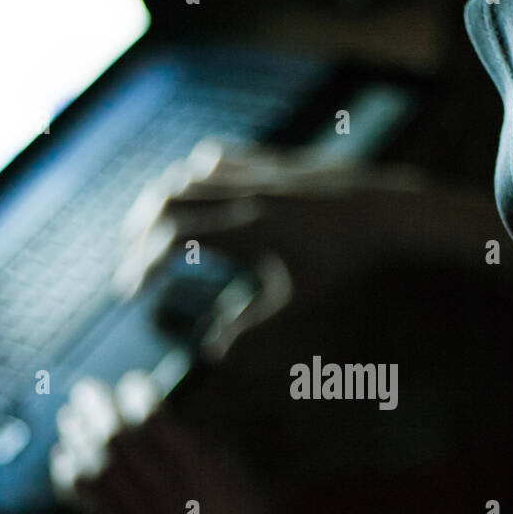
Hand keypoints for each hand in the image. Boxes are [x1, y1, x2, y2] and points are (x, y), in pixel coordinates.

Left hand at [50, 372, 304, 513]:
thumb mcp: (252, 503)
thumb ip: (225, 467)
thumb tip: (199, 439)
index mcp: (205, 481)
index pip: (161, 427)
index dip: (140, 398)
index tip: (131, 381)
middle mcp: (169, 499)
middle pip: (122, 443)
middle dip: (100, 410)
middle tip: (85, 389)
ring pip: (101, 472)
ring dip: (80, 439)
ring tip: (68, 417)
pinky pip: (92, 509)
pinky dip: (73, 481)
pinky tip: (63, 462)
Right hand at [113, 138, 436, 302]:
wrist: (383, 210)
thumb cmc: (344, 263)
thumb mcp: (301, 302)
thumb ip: (256, 329)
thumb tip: (216, 354)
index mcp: (246, 232)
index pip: (172, 242)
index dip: (142, 266)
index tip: (128, 293)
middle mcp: (243, 196)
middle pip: (165, 204)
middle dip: (138, 236)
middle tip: (130, 267)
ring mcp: (254, 174)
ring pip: (185, 177)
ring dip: (158, 204)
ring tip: (146, 233)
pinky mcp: (268, 162)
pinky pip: (215, 160)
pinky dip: (192, 177)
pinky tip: (190, 197)